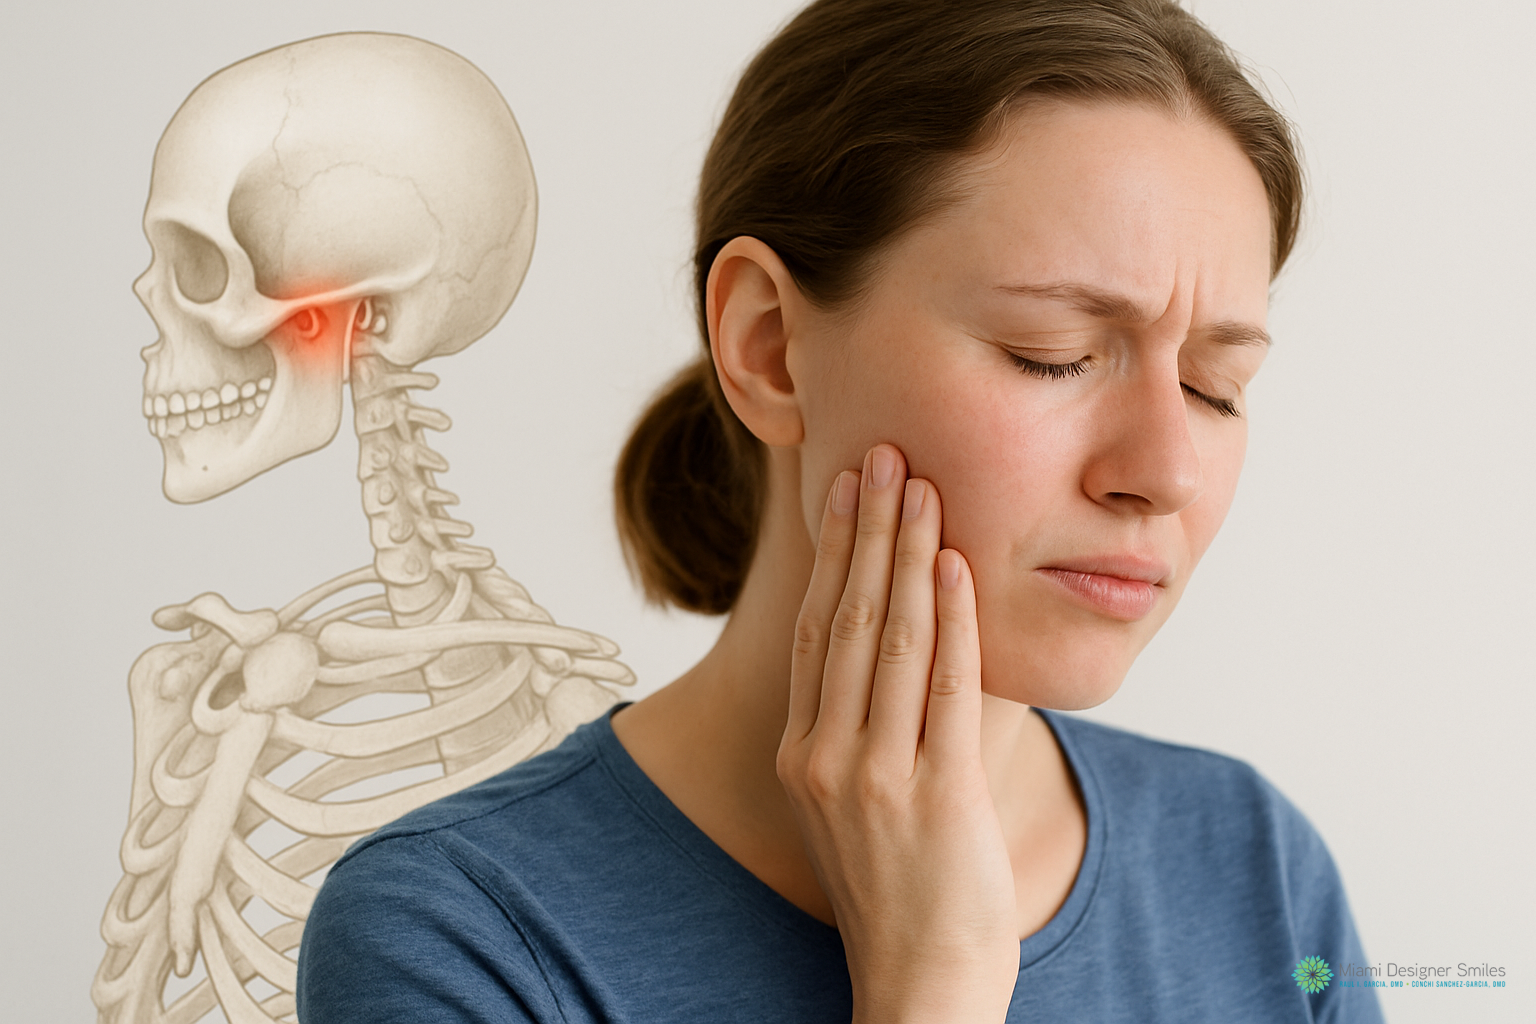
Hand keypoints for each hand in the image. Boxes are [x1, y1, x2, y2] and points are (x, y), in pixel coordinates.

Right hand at [776, 444, 1018, 1023]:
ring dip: (908, 553)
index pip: (816, 631)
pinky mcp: (935, 794)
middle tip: (883, 455)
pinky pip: (947, 685)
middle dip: (867, 528)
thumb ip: (853, 732)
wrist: (920, 986)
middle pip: (846, 617)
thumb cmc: (897, 893)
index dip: (832, 554)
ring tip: (921, 485)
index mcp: (800, 755)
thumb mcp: (849, 807)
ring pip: (892, 638)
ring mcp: (875, 776)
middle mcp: (824, 757)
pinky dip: (953, 617)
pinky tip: (957, 565)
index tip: (845, 491)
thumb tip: (883, 653)